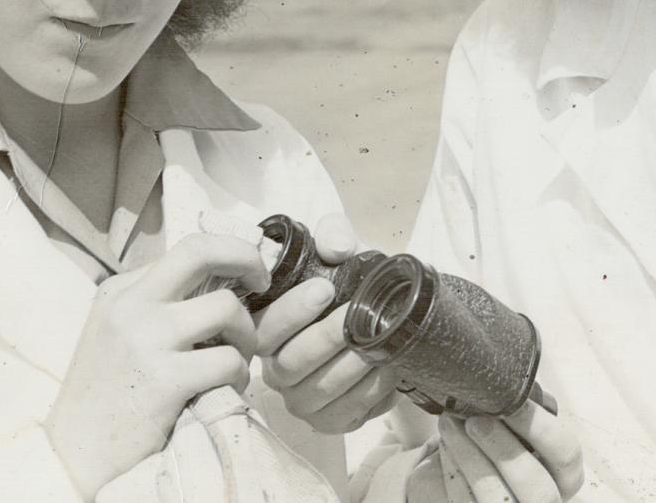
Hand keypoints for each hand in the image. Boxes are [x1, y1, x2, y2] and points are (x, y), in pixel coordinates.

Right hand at [45, 233, 269, 498]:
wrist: (74, 455)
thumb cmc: (109, 393)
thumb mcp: (122, 331)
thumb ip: (161, 303)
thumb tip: (225, 277)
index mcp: (122, 290)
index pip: (190, 248)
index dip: (231, 253)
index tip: (250, 274)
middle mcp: (131, 305)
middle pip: (202, 252)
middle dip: (247, 259)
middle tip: (262, 284)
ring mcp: (146, 340)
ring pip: (227, 308)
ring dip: (246, 335)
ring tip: (236, 358)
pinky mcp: (164, 380)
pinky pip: (228, 360)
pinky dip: (239, 374)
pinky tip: (225, 388)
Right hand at [256, 213, 400, 433]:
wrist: (392, 316)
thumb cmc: (355, 285)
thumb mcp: (345, 251)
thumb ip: (335, 235)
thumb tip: (336, 247)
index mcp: (271, 327)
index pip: (263, 328)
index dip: (289, 312)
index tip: (324, 289)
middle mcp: (278, 367)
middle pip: (287, 365)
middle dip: (323, 339)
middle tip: (354, 316)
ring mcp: (303, 398)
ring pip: (316, 392)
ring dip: (350, 366)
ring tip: (377, 342)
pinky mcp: (331, 419)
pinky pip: (344, 415)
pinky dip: (369, 392)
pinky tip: (388, 368)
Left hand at [417, 402, 582, 502]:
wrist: (474, 481)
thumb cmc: (501, 447)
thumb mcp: (521, 433)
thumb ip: (521, 417)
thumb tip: (503, 382)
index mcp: (562, 478)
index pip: (567, 455)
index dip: (543, 428)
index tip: (515, 400)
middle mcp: (544, 502)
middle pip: (537, 486)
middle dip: (504, 448)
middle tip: (475, 418)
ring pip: (497, 499)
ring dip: (470, 457)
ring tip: (449, 424)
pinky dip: (453, 474)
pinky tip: (444, 447)